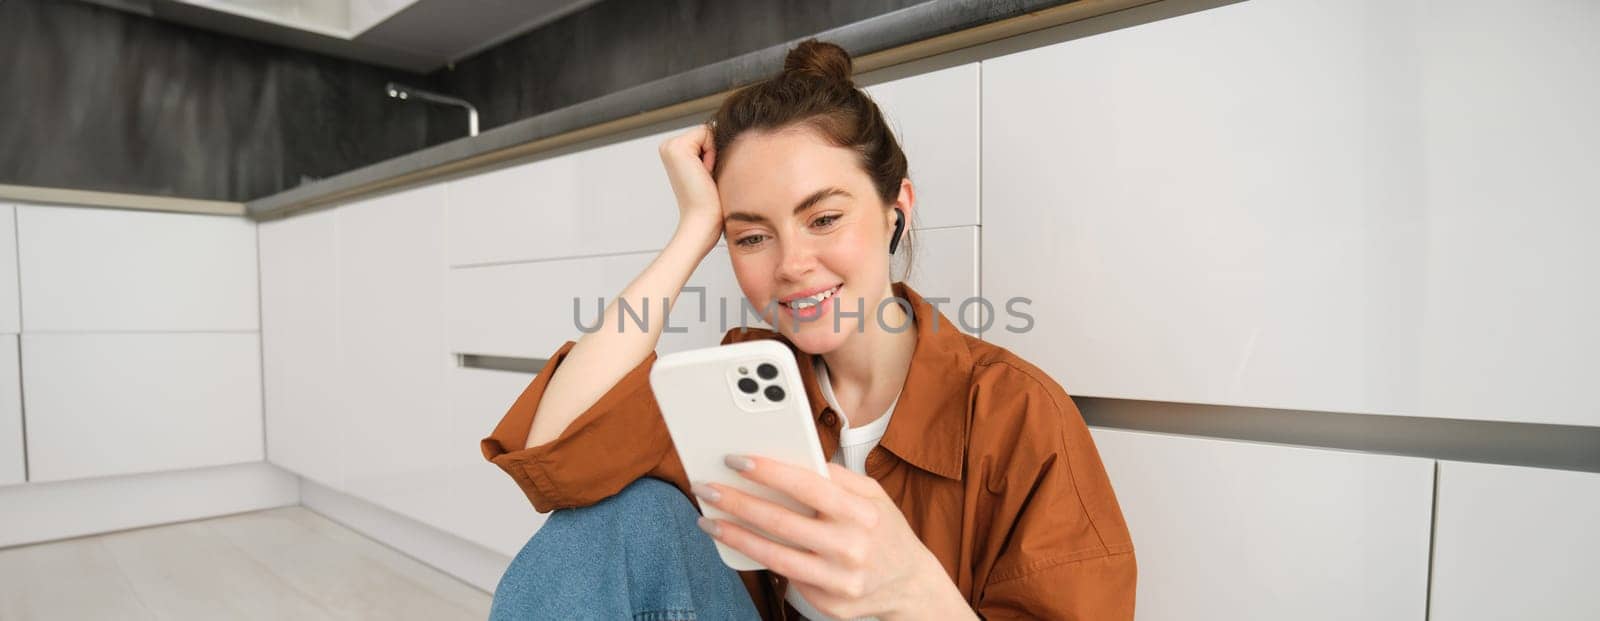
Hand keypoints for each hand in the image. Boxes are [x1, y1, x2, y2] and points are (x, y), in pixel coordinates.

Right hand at [658, 122, 723, 252]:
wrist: (701, 221)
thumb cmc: (710, 204)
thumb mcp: (711, 171)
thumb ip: (712, 151)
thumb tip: (727, 134)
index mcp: (674, 152)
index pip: (706, 135)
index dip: (715, 153)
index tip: (707, 177)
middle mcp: (668, 146)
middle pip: (708, 131)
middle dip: (715, 152)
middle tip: (707, 178)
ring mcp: (669, 146)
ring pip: (708, 131)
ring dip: (714, 154)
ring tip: (706, 176)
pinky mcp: (677, 147)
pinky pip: (707, 132)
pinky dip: (713, 152)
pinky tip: (705, 172)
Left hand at [692, 455, 970, 619]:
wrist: (912, 585)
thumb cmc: (885, 531)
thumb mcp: (874, 495)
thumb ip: (836, 477)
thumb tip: (789, 459)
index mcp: (862, 512)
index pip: (807, 485)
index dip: (768, 471)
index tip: (735, 460)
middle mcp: (851, 546)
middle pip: (781, 522)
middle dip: (737, 502)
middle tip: (707, 488)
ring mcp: (839, 580)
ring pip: (774, 556)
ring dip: (735, 536)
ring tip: (709, 520)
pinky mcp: (830, 604)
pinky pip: (787, 578)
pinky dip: (760, 559)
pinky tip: (741, 544)